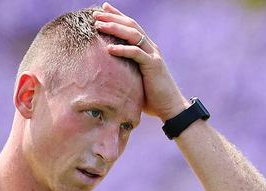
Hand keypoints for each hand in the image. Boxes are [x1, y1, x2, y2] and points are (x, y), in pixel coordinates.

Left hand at [93, 2, 189, 120]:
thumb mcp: (134, 78)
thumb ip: (125, 70)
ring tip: (99, 26)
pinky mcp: (153, 66)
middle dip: (113, 18)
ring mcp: (153, 55)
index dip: (117, 15)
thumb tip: (105, 71)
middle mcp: (150, 47)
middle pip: (131, 26)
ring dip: (115, 29)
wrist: (170, 107)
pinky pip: (137, 54)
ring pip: (133, 35)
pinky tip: (109, 48)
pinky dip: (123, 50)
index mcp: (146, 48)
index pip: (130, 26)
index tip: (101, 9)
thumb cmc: (151, 96)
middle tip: (95, 14)